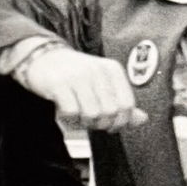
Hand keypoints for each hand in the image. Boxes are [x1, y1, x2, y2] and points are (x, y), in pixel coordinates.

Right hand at [17, 46, 146, 131]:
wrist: (44, 58)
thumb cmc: (75, 75)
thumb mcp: (102, 84)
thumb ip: (122, 102)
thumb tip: (142, 120)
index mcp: (112, 70)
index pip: (127, 105)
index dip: (120, 122)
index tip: (110, 127)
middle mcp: (97, 71)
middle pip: (110, 113)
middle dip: (101, 124)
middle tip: (91, 122)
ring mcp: (78, 77)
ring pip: (92, 114)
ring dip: (84, 123)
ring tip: (79, 117)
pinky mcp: (59, 84)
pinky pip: (71, 112)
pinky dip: (69, 119)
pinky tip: (66, 112)